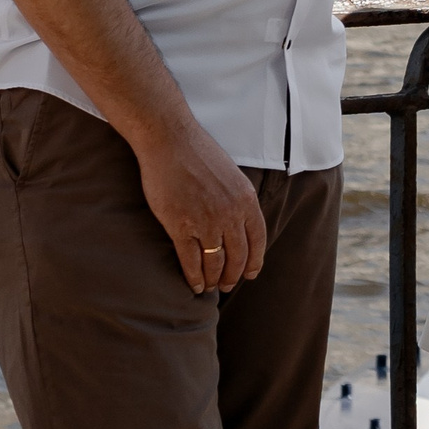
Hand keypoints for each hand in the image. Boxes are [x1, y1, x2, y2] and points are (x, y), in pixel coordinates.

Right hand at [130, 115, 267, 295]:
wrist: (171, 141)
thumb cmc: (199, 154)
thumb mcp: (232, 176)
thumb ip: (238, 201)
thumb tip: (239, 225)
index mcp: (246, 199)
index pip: (258, 240)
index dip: (255, 261)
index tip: (250, 273)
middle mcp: (230, 213)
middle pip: (238, 257)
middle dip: (233, 275)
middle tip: (228, 285)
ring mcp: (206, 221)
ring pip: (215, 263)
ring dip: (214, 280)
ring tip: (210, 287)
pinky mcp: (180, 226)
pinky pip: (191, 261)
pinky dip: (194, 277)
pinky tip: (194, 285)